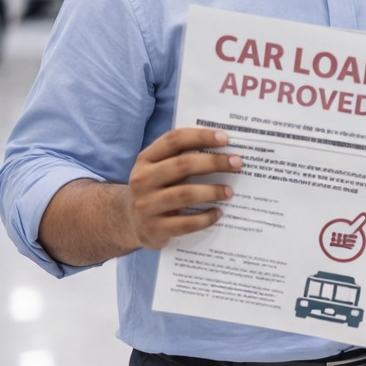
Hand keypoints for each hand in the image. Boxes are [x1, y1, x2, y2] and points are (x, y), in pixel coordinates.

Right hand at [119, 127, 240, 249]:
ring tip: (230, 192)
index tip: (225, 138)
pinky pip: (186, 223)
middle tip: (237, 163)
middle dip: (214, 162)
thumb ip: (181, 156)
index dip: (200, 136)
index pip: (174, 140)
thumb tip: (223, 147)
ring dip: (212, 191)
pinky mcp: (154, 229)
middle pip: (182, 165)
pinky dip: (206, 218)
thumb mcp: (158, 168)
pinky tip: (218, 213)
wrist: (128, 222)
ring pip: (185, 194)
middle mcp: (143, 180)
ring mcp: (146, 205)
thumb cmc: (155, 189)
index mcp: (146, 159)